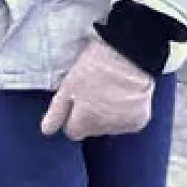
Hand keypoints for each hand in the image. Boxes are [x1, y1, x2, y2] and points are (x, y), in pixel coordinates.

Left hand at [40, 35, 154, 140]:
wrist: (128, 55)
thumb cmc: (94, 67)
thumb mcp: (68, 86)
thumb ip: (57, 112)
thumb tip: (46, 131)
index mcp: (85, 122)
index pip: (72, 132)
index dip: (71, 116)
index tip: (75, 101)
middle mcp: (105, 130)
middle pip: (91, 130)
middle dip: (89, 116)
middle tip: (93, 92)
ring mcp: (124, 126)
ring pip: (109, 127)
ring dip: (107, 116)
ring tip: (109, 91)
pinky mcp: (139, 121)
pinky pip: (126, 123)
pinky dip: (124, 114)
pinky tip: (124, 97)